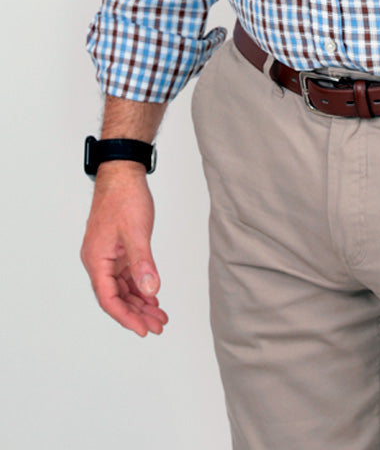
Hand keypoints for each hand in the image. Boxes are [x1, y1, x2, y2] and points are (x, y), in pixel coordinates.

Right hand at [80, 162, 168, 336]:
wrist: (123, 173)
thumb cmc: (125, 198)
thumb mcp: (136, 232)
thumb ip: (143, 263)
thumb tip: (151, 290)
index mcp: (96, 260)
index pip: (109, 299)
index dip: (126, 317)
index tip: (144, 330)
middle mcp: (99, 260)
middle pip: (116, 297)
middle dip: (137, 313)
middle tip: (158, 326)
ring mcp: (108, 255)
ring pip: (123, 287)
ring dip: (140, 302)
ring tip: (160, 315)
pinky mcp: (117, 248)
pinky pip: (127, 275)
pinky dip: (140, 286)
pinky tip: (153, 295)